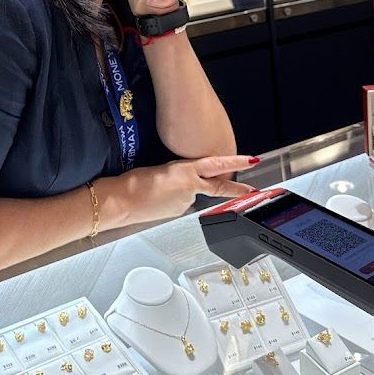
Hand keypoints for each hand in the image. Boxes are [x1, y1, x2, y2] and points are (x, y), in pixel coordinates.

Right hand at [100, 154, 255, 229]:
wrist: (121, 201)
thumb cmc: (133, 182)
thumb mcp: (160, 168)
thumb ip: (178, 173)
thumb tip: (183, 182)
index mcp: (185, 170)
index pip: (217, 165)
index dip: (236, 163)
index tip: (252, 161)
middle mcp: (189, 187)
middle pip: (217, 187)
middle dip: (236, 189)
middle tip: (252, 190)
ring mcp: (185, 202)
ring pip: (192, 195)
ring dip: (182, 192)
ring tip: (158, 189)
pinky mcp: (177, 213)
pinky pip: (180, 204)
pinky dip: (173, 200)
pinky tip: (157, 198)